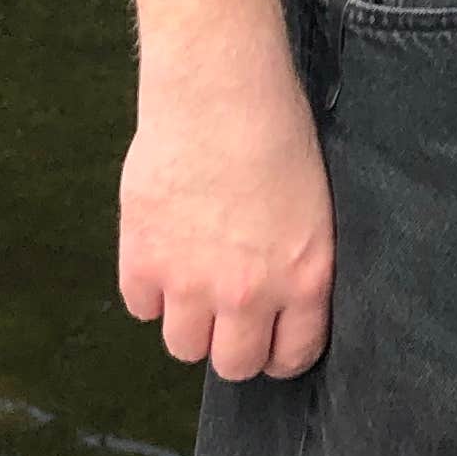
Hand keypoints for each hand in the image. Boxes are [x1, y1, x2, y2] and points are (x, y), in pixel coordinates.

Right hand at [116, 47, 335, 380]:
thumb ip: (298, 262)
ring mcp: (190, 282)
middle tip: (228, 316)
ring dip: (188, 322)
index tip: (270, 341)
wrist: (219, 90)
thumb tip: (282, 298)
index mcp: (305, 278)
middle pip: (233, 365)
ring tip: (193, 284)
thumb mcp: (316, 206)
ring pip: (182, 347)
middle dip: (232, 345)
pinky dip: (149, 289)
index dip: (279, 352)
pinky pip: (140, 307)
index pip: (291, 355)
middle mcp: (249, 293)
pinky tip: (163, 254)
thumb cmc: (277, 129)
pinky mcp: (143, 261)